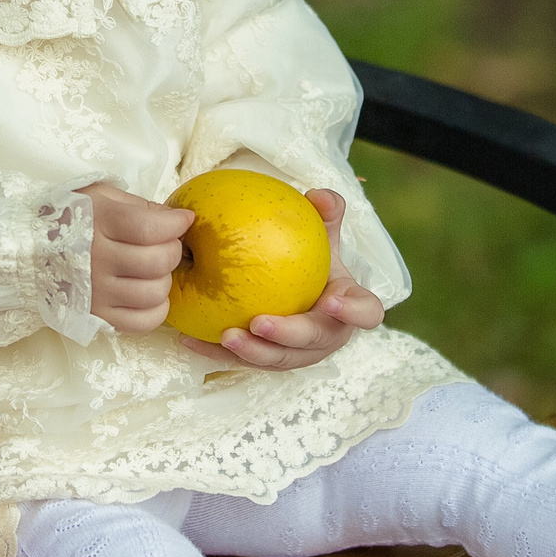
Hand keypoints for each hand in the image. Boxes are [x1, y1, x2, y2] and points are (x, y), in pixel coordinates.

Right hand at [82, 182, 194, 332]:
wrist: (28, 250)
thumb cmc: (69, 217)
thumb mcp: (100, 197)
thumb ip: (139, 206)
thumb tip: (177, 220)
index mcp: (98, 222)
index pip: (150, 228)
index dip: (175, 225)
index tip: (183, 221)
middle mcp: (96, 259)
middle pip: (157, 261)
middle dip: (174, 250)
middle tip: (167, 244)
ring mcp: (96, 292)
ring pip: (153, 293)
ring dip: (165, 280)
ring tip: (155, 270)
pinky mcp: (96, 316)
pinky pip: (141, 322)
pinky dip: (157, 310)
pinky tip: (151, 296)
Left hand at [179, 188, 382, 370]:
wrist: (297, 288)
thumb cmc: (313, 261)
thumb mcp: (322, 235)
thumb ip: (325, 214)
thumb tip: (318, 195)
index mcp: (348, 308)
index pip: (365, 313)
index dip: (353, 313)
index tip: (331, 302)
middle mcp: (327, 336)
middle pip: (313, 342)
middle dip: (288, 337)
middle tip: (259, 323)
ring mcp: (298, 354)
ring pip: (278, 359)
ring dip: (253, 352)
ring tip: (226, 336)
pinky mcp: (268, 361)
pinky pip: (242, 360)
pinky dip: (216, 352)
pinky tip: (190, 339)